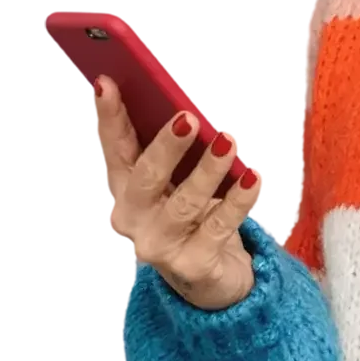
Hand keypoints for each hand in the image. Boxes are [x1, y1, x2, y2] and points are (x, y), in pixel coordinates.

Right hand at [92, 76, 257, 311]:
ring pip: (185, 203)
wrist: (209, 277)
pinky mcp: (192, 265)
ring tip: (230, 142)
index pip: (110, 147)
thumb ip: (169, 147)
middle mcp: (129, 218)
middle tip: (189, 118)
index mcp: (119, 188)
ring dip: (209, 170)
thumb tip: (185, 101)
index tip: (106, 83)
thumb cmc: (189, 215)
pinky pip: (218, 227)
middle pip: (145, 176)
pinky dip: (237, 201)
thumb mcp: (173, 181)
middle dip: (167, 146)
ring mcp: (158, 245)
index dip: (107, 117)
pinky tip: (253, 178)